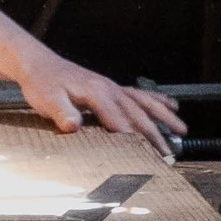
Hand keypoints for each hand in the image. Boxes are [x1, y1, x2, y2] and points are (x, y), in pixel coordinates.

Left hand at [11, 48, 184, 156]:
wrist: (38, 65)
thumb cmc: (42, 83)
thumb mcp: (47, 100)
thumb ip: (62, 113)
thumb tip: (73, 126)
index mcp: (96, 93)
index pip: (119, 120)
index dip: (133, 138)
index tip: (146, 156)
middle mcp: (109, 89)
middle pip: (137, 114)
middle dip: (155, 135)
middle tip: (169, 154)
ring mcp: (112, 87)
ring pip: (145, 103)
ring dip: (164, 117)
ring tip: (182, 130)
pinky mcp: (111, 88)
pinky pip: (139, 94)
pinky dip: (158, 100)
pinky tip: (172, 106)